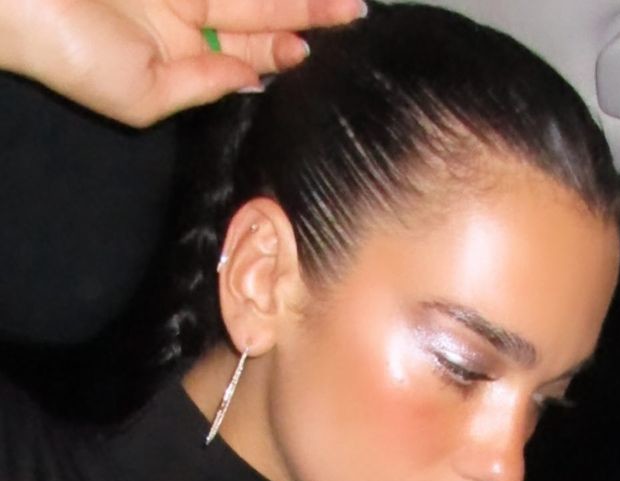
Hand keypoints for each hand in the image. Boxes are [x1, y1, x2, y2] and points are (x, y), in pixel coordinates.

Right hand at [0, 0, 364, 125]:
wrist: (18, 0)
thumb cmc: (71, 54)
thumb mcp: (142, 97)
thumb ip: (200, 87)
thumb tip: (250, 80)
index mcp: (178, 58)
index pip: (244, 55)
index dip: (284, 49)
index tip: (316, 49)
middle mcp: (181, 16)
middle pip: (257, 12)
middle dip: (305, 12)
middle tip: (351, 11)